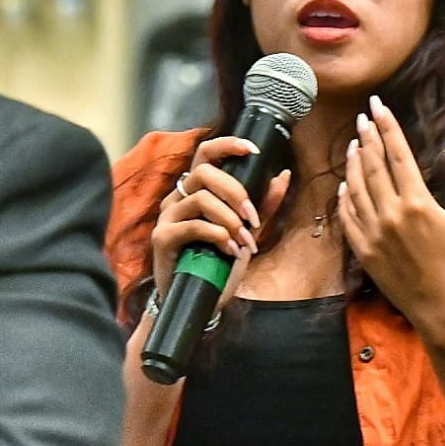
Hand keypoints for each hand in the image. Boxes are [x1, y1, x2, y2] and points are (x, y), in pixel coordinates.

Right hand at [151, 137, 290, 305]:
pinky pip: (193, 225)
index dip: (227, 145)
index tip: (253, 150)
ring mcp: (167, 216)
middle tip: (253, 218)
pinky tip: (230, 250)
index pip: (205, 153)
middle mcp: (178, 197)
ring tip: (244, 241)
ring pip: (201, 199)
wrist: (201, 300)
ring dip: (230, 220)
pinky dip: (218, 235)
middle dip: (236, 192)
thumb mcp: (247, 231)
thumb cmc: (219, 263)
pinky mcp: (161, 237)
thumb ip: (264, 204)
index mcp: (196, 190)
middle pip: (204, 172)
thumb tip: (283, 174)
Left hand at [339, 97, 444, 326]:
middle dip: (368, 138)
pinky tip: (345, 184)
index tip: (378, 106)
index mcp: (418, 202)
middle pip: (374, 166)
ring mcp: (374, 233)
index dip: (387, 126)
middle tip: (363, 117)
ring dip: (354, 163)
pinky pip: (349, 218)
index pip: (397, 154)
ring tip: (354, 143)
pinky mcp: (364, 251)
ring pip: (356, 189)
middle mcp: (392, 214)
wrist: (443, 307)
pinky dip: (345, 198)